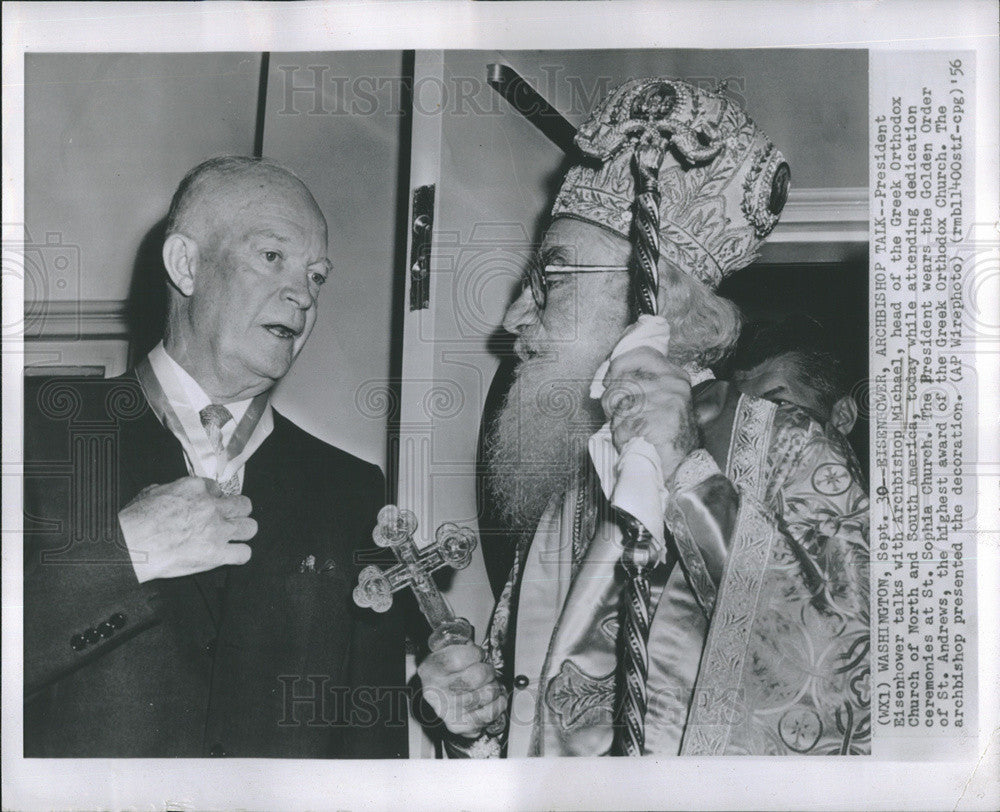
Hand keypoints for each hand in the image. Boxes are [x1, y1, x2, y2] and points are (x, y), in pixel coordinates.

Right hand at [119, 476, 255, 582]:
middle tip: (228, 519)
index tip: (208, 507)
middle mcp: (212, 507)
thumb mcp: (151, 492)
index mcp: (195, 488)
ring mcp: (217, 530)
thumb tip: (170, 493)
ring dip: (243, 532)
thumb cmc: (135, 520)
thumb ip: (170, 490)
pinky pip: (244, 554)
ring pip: (251, 527)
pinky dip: (239, 555)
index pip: (218, 489)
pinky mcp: (217, 553)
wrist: (132, 544)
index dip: (214, 499)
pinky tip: (230, 556)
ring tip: (233, 537)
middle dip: (238, 512)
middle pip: (244, 505)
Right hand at [417, 642, 505, 737]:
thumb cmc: (446, 672)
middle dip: (488, 670)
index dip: (475, 653)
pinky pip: (489, 714)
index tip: (478, 654)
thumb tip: (477, 646)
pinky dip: (498, 704)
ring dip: (495, 686)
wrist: (437, 696)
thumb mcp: (445, 652)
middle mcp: (436, 692)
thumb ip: (460, 645)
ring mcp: (448, 711)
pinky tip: (494, 698)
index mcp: (430, 670)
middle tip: (487, 669)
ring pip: (486, 694)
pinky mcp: (460, 725)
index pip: (457, 659)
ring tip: (489, 684)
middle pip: (474, 677)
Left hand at [601, 346, 697, 481]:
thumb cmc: (664, 433)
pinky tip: (629, 441)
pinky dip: (621, 436)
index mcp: (674, 375)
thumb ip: (638, 385)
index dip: (619, 365)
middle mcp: (674, 384)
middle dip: (611, 401)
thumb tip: (607, 381)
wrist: (684, 463)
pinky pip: (627, 424)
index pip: (642, 355)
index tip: (608, 381)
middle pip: (625, 381)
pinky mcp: (664, 420)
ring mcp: (671, 401)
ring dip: (617, 422)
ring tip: (626, 431)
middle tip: (615, 416)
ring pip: (623, 404)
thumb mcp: (656, 400)